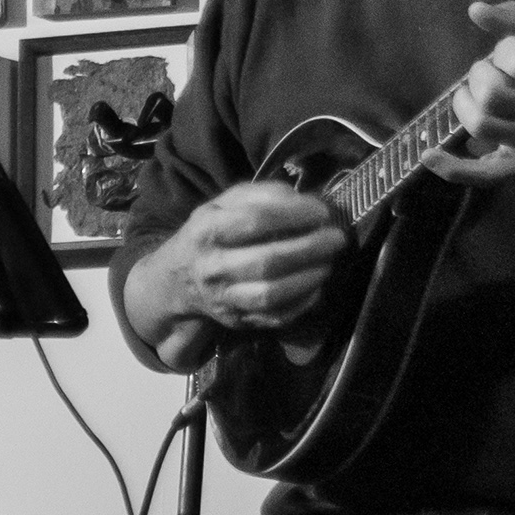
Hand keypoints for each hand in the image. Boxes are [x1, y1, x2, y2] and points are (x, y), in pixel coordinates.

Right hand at [162, 179, 348, 335]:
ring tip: (329, 262)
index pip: (255, 221)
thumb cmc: (210, 233)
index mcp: (207, 231)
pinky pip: (276, 317)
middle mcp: (212, 267)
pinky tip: (316, 285)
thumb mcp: (225, 203)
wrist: (177, 279)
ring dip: (309, 278)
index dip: (295, 215)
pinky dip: (303, 302)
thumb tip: (302, 200)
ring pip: (271, 294)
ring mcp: (223, 298)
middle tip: (337, 239)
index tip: (321, 212)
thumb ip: (262, 194)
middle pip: (267, 262)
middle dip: (310, 249)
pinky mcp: (236, 321)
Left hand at [424, 0, 514, 186]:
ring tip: (474, 96)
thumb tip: (475, 9)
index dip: (503, 51)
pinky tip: (429, 154)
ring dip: (464, 106)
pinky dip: (453, 167)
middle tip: (488, 74)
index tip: (509, 52)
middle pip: (493, 94)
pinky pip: (486, 174)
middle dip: (478, 77)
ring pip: (483, 126)